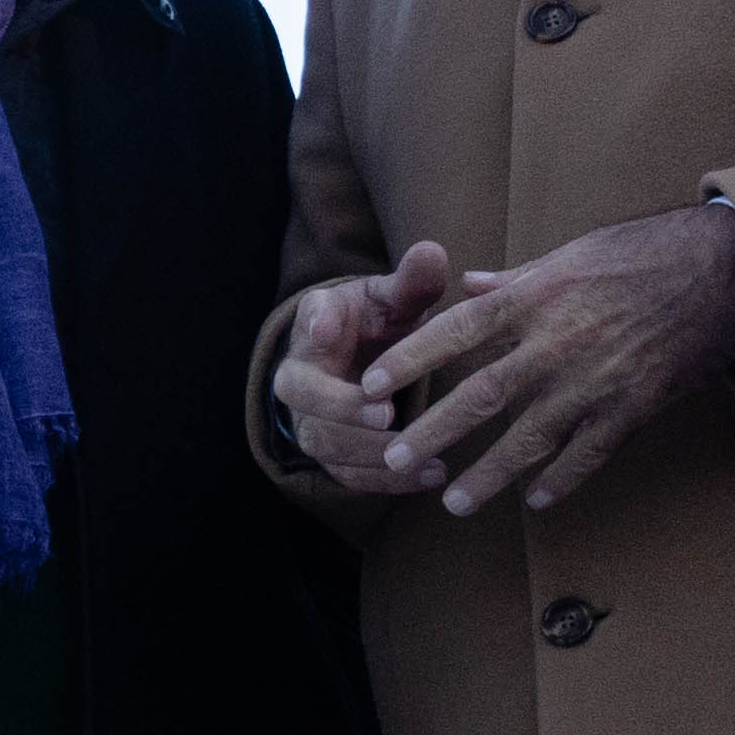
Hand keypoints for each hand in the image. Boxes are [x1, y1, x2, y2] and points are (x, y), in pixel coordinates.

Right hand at [269, 243, 460, 492]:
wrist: (359, 364)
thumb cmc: (379, 325)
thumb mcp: (394, 299)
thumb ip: (412, 282)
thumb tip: (432, 253)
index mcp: (319, 322)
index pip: (310, 317)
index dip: (317, 323)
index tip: (328, 329)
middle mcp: (301, 372)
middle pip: (302, 393)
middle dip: (341, 406)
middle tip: (384, 413)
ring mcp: (310, 418)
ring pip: (325, 442)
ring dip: (371, 453)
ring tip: (421, 457)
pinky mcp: (330, 454)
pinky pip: (349, 475)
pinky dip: (388, 480)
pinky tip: (431, 476)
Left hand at [363, 204, 734, 515]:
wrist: (721, 276)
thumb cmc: (642, 255)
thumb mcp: (572, 253)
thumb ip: (516, 279)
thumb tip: (468, 286)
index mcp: (534, 299)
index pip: (454, 332)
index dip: (408, 359)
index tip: (367, 384)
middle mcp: (555, 345)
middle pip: (480, 396)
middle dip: (432, 431)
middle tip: (391, 459)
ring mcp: (592, 384)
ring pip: (528, 440)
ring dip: (487, 475)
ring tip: (451, 503)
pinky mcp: (628, 411)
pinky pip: (585, 456)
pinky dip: (558, 481)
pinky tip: (533, 500)